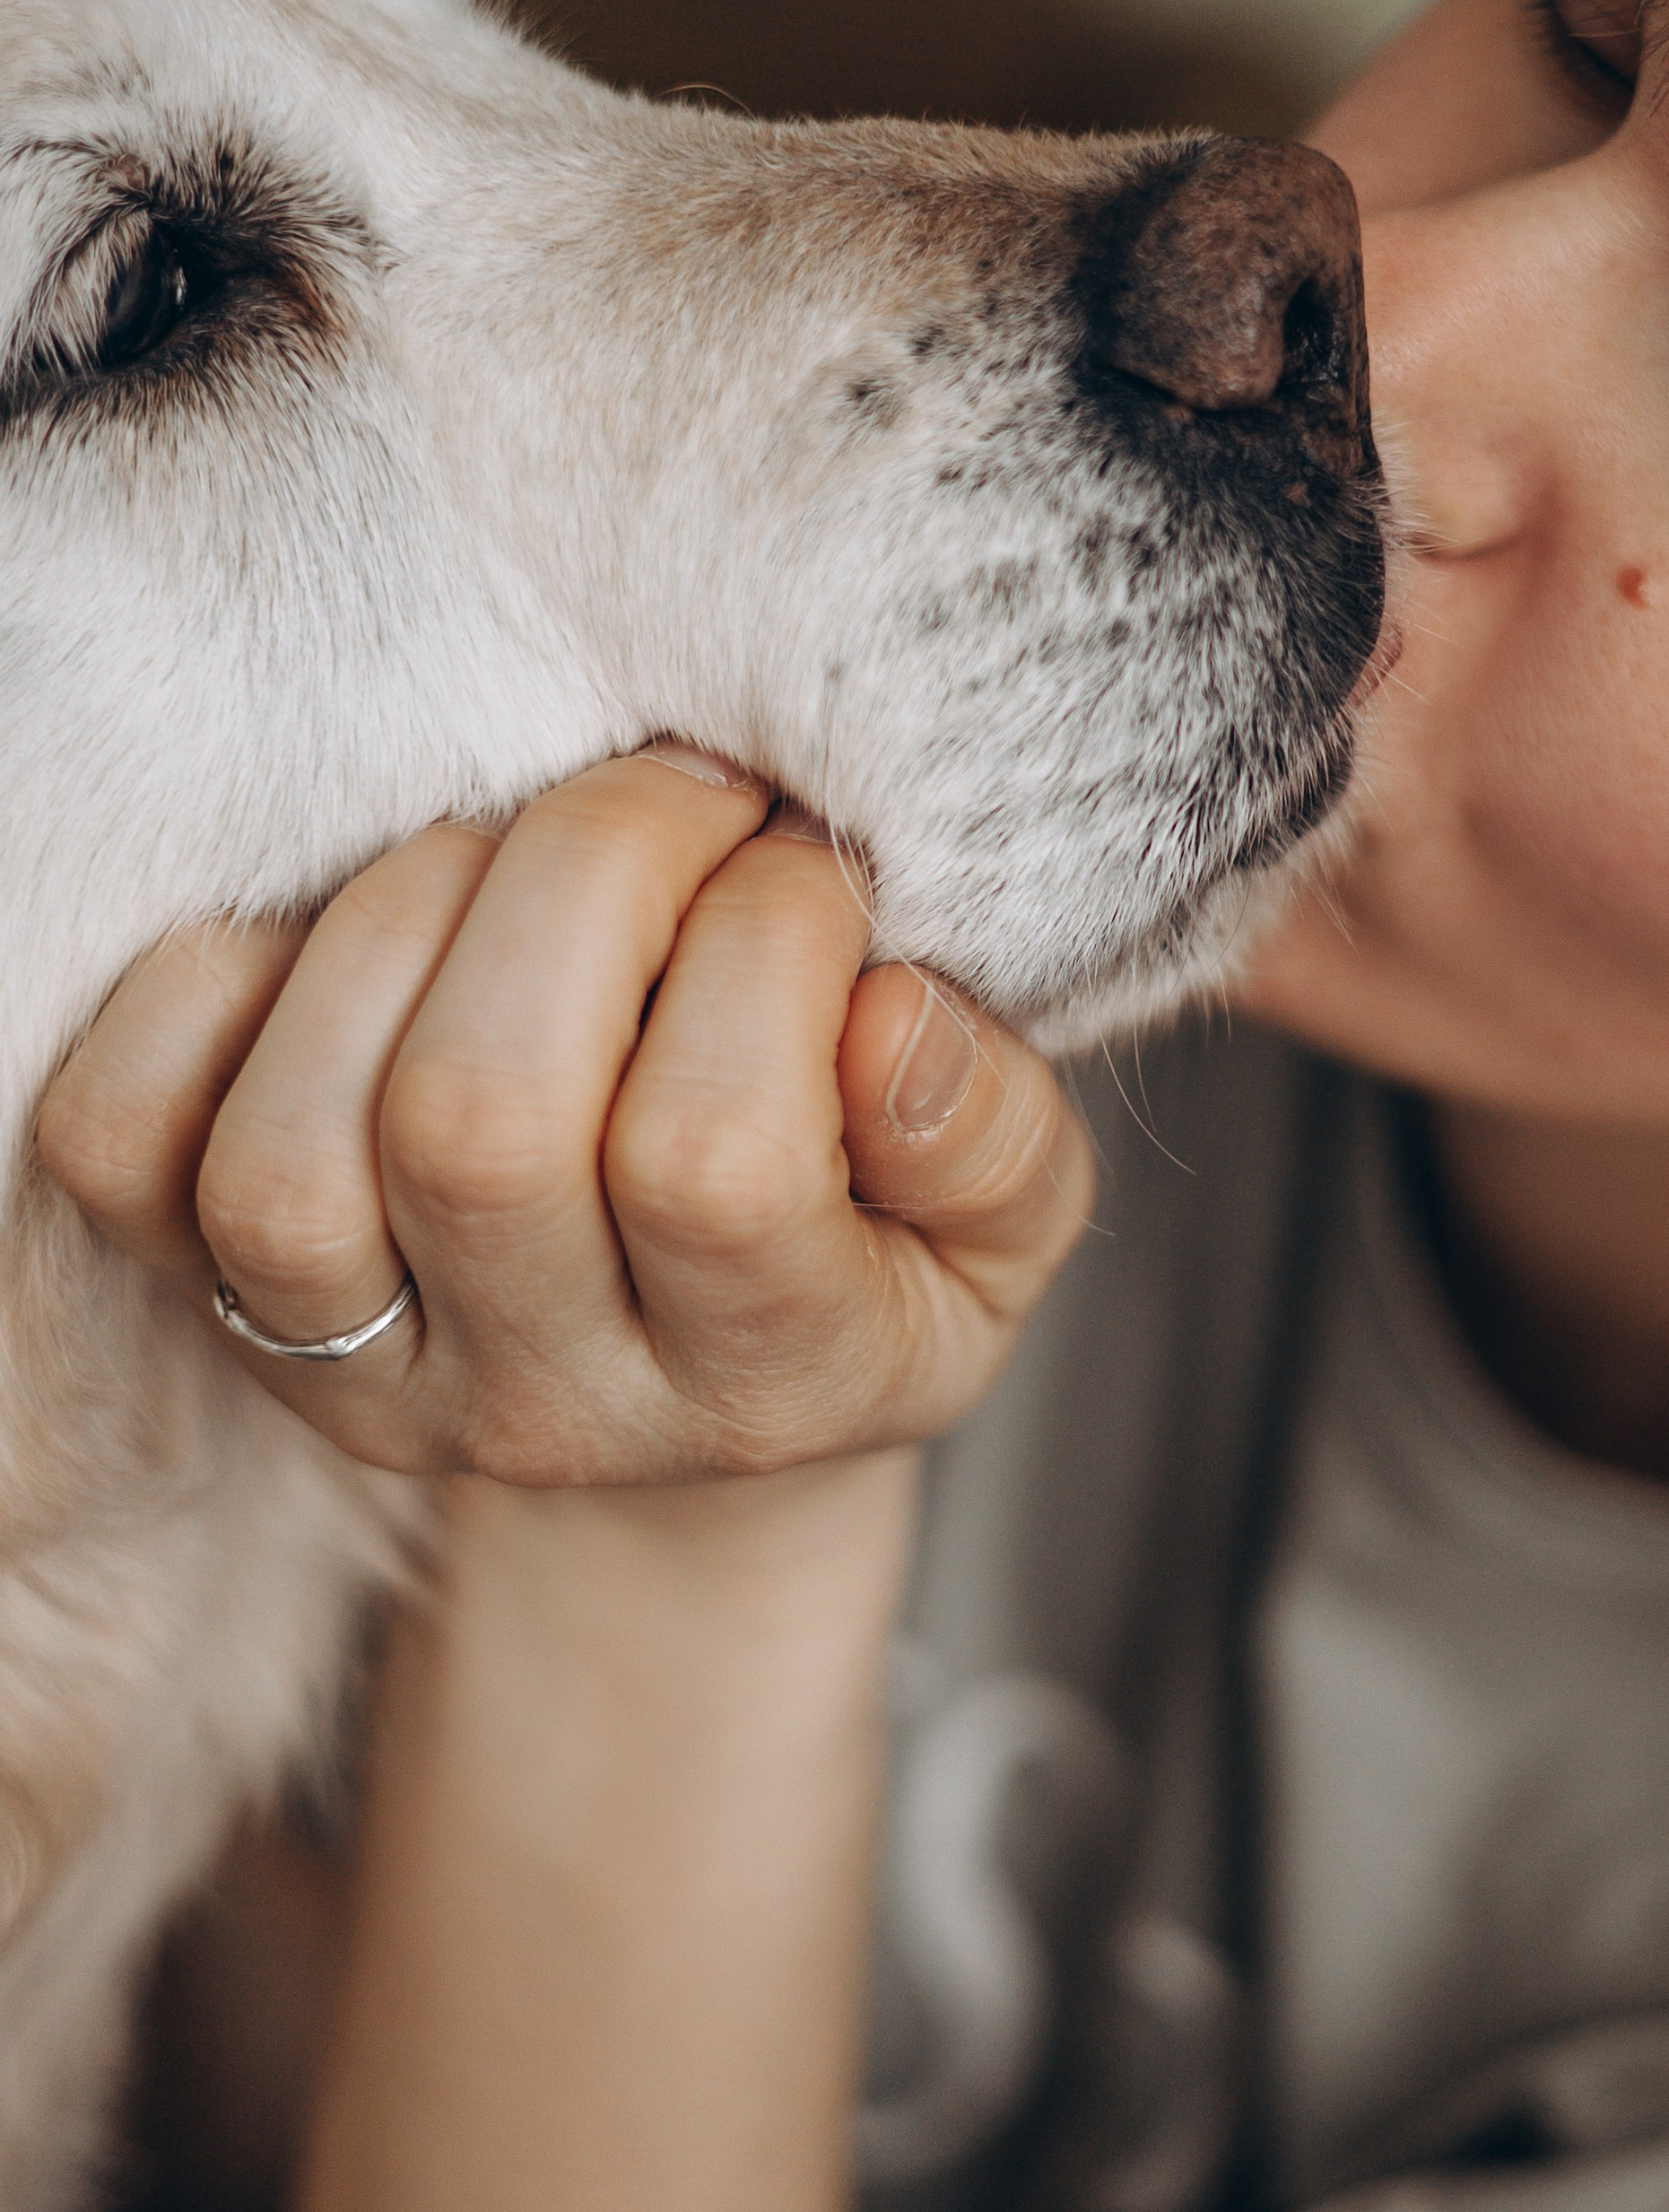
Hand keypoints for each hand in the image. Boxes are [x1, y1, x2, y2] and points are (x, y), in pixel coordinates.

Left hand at [36, 749, 1094, 1489]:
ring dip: (401, 920)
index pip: (715, 1159)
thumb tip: (885, 1015)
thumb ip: (987, 1133)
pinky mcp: (217, 1301)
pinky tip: (338, 937)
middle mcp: (541, 1400)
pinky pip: (127, 1150)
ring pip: (293, 1154)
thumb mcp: (999, 1225)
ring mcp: (357, 1366)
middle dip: (585, 872)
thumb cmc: (860, 1254)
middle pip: (481, 1127)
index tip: (808, 860)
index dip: (767, 940)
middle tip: (674, 796)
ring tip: (514, 856)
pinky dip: (201, 996)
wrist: (694, 1415)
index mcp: (764, 1375)